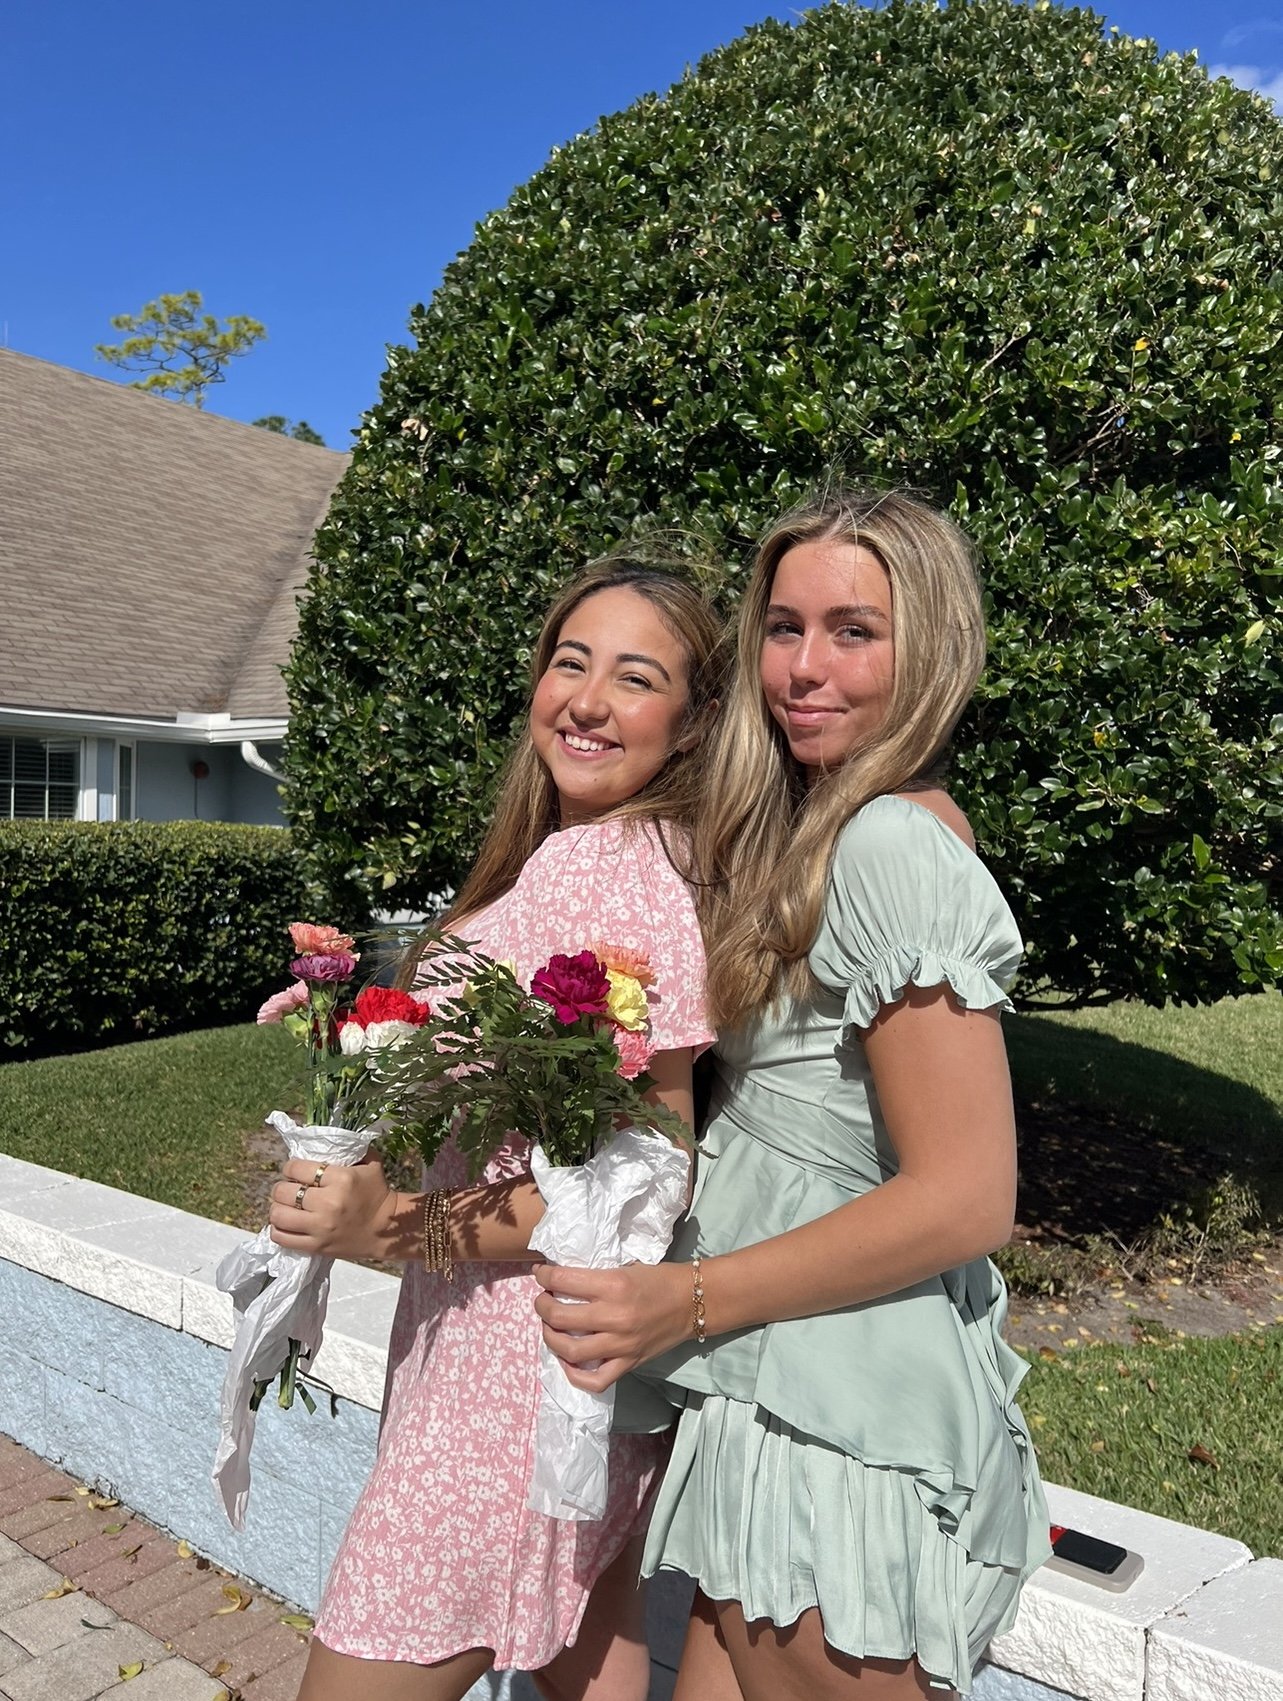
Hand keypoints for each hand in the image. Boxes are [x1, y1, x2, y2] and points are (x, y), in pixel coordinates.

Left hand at [268, 1155, 406, 1261]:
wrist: (386, 1230)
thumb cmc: (377, 1194)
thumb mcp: (371, 1164)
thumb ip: (353, 1149)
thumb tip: (331, 1138)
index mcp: (341, 1178)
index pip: (297, 1168)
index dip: (290, 1168)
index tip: (294, 1171)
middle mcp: (328, 1203)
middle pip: (283, 1191)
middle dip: (282, 1188)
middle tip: (288, 1189)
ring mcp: (320, 1227)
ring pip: (278, 1215)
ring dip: (277, 1208)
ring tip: (285, 1206)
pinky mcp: (316, 1246)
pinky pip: (282, 1238)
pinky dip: (277, 1230)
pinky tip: (285, 1224)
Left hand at [532, 1261, 690, 1392]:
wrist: (694, 1301)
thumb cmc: (660, 1278)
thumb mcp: (625, 1267)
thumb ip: (596, 1278)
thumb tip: (562, 1279)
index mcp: (614, 1285)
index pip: (564, 1280)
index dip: (544, 1276)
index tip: (540, 1274)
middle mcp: (615, 1316)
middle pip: (560, 1317)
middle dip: (541, 1307)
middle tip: (542, 1301)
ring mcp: (622, 1344)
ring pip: (570, 1350)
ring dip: (550, 1338)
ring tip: (549, 1328)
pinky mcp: (629, 1363)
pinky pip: (595, 1380)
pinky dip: (574, 1374)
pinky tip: (567, 1360)